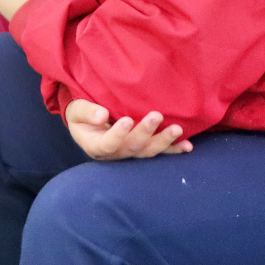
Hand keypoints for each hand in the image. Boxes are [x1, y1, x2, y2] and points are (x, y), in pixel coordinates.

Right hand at [64, 99, 191, 159]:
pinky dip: (174, 150)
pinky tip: (188, 147)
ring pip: (148, 151)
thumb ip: (86, 112)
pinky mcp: (143, 149)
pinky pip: (159, 152)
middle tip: (156, 115)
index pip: (108, 144)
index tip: (127, 120)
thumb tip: (102, 115)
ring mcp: (131, 153)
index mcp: (96, 146)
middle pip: (132, 147)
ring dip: (164, 141)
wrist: (88, 123)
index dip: (118, 135)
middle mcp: (116, 154)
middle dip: (146, 132)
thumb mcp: (76, 111)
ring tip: (176, 129)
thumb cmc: (82, 116)